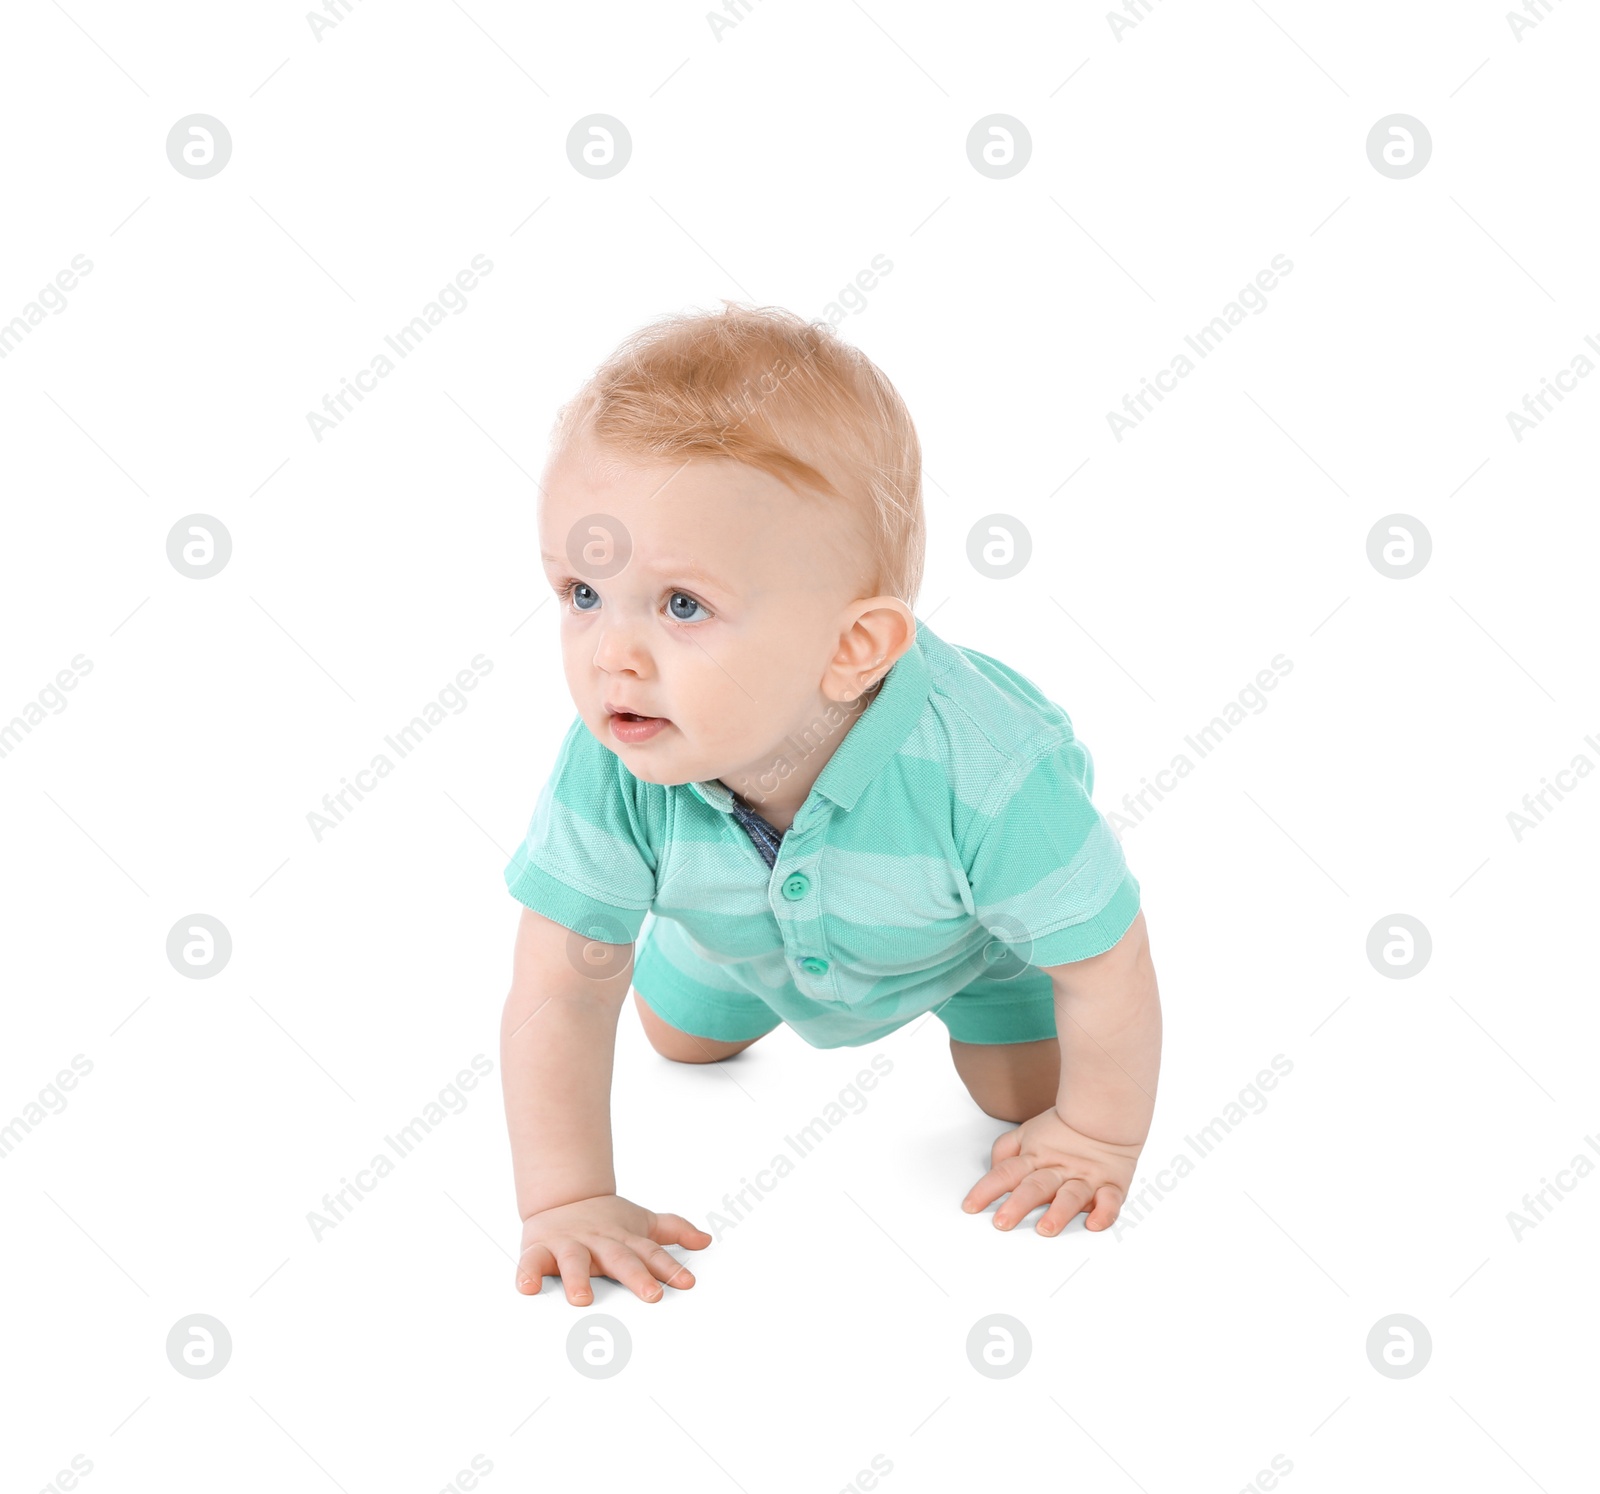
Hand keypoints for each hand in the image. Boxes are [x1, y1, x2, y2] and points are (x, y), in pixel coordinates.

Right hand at [516, 1194, 710, 1302]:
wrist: (562, 1196)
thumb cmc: (605, 1220)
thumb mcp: (641, 1222)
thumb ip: (673, 1230)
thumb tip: (706, 1240)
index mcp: (624, 1239)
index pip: (651, 1254)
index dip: (670, 1268)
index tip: (687, 1283)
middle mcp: (599, 1241)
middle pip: (619, 1259)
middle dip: (636, 1276)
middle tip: (651, 1296)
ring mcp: (569, 1244)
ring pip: (573, 1261)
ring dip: (577, 1279)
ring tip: (582, 1300)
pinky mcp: (539, 1248)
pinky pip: (531, 1262)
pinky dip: (528, 1273)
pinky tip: (528, 1287)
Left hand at [961, 1107, 1141, 1234]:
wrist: (1105, 1112)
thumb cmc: (1064, 1128)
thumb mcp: (1027, 1133)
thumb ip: (1006, 1150)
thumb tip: (993, 1170)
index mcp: (1035, 1158)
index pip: (1006, 1174)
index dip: (987, 1189)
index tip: (970, 1207)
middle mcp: (1058, 1170)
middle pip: (1035, 1187)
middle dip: (1018, 1205)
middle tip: (1003, 1222)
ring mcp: (1085, 1178)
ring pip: (1071, 1196)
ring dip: (1058, 1213)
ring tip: (1046, 1229)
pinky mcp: (1111, 1185)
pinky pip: (1109, 1200)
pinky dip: (1104, 1212)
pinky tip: (1094, 1224)